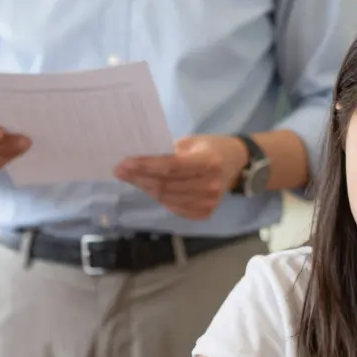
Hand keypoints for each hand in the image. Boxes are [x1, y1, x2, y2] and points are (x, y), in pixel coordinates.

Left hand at [114, 135, 247, 219]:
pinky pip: (172, 207)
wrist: (236, 164)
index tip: (123, 164)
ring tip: (131, 177)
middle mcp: (210, 185)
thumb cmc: (210, 148)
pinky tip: (149, 187)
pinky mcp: (204, 213)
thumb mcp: (191, 142)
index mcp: (208, 162)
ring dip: (145, 188)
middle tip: (120, 170)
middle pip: (165, 184)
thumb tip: (137, 159)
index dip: (145, 166)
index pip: (170, 167)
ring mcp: (208, 203)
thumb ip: (168, 152)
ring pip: (165, 198)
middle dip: (139, 178)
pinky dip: (158, 197)